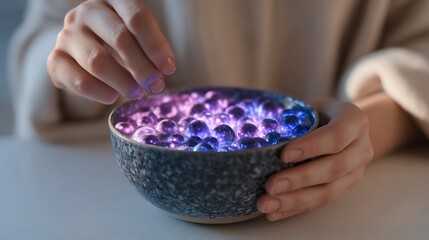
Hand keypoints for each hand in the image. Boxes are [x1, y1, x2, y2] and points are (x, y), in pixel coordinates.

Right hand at [47, 0, 174, 103]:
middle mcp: (87, 12)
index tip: (169, 69)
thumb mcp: (139, 36)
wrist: (85, 48)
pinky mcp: (56, 59)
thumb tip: (162, 72)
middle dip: (142, 66)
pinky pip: (78, 80)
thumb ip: (151, 50)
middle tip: (155, 85)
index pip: (137, 17)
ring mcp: (68, 34)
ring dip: (122, 82)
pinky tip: (113, 97)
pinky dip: (98, 92)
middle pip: (119, 38)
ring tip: (138, 93)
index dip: (156, 45)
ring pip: (97, 61)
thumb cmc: (120, 40)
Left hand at [257, 99, 373, 220]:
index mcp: (354, 121)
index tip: (283, 155)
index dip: (311, 147)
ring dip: (294, 201)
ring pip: (328, 192)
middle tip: (270, 185)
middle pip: (334, 168)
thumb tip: (256, 128)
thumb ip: (294, 117)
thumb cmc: (320, 113)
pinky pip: (319, 203)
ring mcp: (355, 173)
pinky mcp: (343, 190)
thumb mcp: (312, 106)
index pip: (336, 136)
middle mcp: (361, 149)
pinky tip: (274, 212)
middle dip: (299, 179)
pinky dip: (294, 209)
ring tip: (266, 204)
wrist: (345, 128)